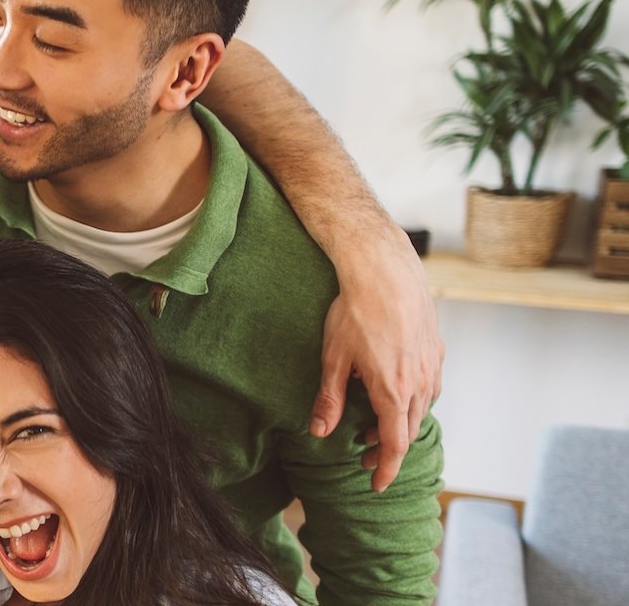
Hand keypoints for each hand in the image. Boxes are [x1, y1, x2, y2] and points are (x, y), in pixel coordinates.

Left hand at [315, 228, 443, 492]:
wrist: (387, 272)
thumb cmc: (356, 313)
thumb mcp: (333, 359)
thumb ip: (329, 399)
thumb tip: (320, 432)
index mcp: (394, 391)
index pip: (395, 444)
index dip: (385, 468)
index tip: (376, 485)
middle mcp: (420, 384)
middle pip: (409, 431)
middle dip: (386, 449)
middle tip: (362, 456)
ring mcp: (433, 367)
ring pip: (421, 410)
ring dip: (398, 424)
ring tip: (370, 426)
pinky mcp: (437, 351)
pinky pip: (429, 388)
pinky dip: (411, 402)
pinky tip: (392, 394)